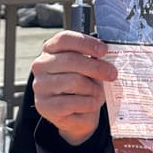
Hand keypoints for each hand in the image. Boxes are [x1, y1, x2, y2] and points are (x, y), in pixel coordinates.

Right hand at [31, 31, 116, 145]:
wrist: (76, 113)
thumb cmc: (83, 84)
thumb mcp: (88, 68)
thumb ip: (94, 60)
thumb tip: (108, 61)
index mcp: (50, 49)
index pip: (64, 39)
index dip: (86, 43)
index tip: (103, 50)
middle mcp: (41, 65)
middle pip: (71, 59)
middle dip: (96, 67)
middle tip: (112, 74)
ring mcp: (40, 86)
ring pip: (74, 81)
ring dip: (93, 89)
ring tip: (98, 93)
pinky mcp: (44, 106)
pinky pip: (73, 102)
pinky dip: (88, 104)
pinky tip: (91, 104)